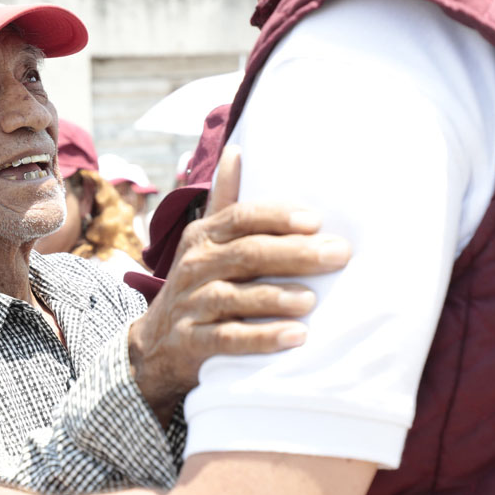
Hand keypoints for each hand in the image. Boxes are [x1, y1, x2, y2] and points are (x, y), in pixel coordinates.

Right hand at [128, 145, 351, 422]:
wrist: (156, 344)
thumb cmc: (198, 283)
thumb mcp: (206, 240)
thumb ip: (226, 201)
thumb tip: (237, 150)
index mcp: (204, 236)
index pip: (240, 217)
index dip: (277, 217)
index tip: (316, 220)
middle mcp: (194, 265)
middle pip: (246, 254)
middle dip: (294, 253)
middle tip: (338, 255)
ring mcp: (191, 304)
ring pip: (234, 296)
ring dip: (275, 297)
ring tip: (312, 300)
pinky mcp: (192, 342)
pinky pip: (227, 339)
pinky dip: (261, 339)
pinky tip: (295, 337)